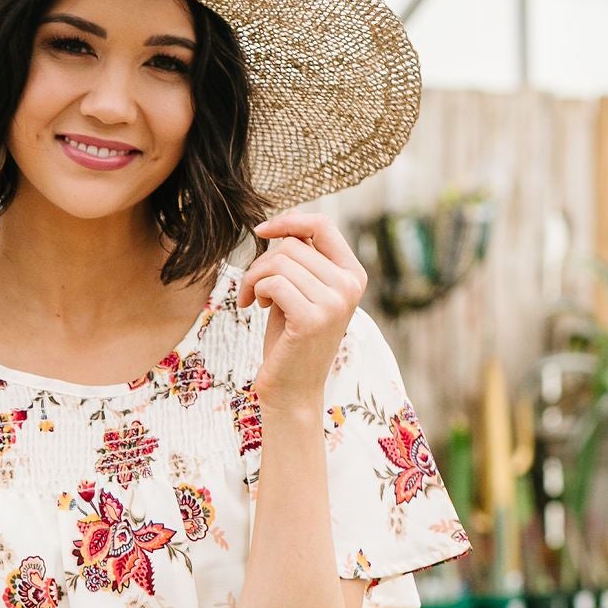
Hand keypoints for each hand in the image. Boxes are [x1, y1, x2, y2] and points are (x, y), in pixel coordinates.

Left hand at [241, 212, 365, 404]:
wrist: (292, 390)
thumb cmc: (291, 340)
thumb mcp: (300, 291)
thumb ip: (301, 259)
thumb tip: (289, 217)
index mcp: (352, 274)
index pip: (323, 225)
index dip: (289, 220)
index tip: (261, 231)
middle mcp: (350, 285)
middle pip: (293, 245)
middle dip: (262, 262)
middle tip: (255, 288)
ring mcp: (335, 302)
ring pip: (279, 262)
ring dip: (254, 278)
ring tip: (255, 299)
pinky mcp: (313, 318)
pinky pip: (273, 283)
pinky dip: (255, 291)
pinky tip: (254, 307)